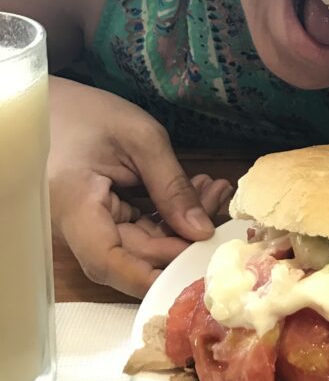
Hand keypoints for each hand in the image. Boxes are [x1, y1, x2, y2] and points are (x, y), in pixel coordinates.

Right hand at [49, 78, 233, 296]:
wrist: (56, 105)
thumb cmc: (91, 113)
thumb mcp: (141, 139)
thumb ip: (172, 187)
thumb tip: (202, 232)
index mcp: (74, 205)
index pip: (108, 262)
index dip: (150, 275)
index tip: (195, 268)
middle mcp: (77, 227)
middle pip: (134, 255)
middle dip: (183, 238)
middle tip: (220, 203)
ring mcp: (90, 226)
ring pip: (143, 244)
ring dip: (182, 224)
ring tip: (214, 190)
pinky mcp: (103, 220)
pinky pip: (139, 229)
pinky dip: (168, 215)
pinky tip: (198, 191)